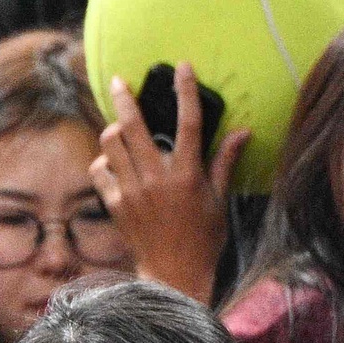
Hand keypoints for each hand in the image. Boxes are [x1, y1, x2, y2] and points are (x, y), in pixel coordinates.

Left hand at [90, 63, 245, 305]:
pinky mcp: (115, 205)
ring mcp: (132, 191)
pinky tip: (112, 163)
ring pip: (111, 144)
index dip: (185, 91)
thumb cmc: (203, 239)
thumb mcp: (219, 200)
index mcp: (188, 174)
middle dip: (126, 98)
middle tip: (121, 82)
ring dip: (114, 130)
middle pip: (134, 126)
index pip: (188, 122)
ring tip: (119, 127)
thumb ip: (225, 162)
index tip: (182, 67)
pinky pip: (100, 172)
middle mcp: (156, 179)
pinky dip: (104, 162)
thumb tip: (243, 132)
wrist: (174, 275)